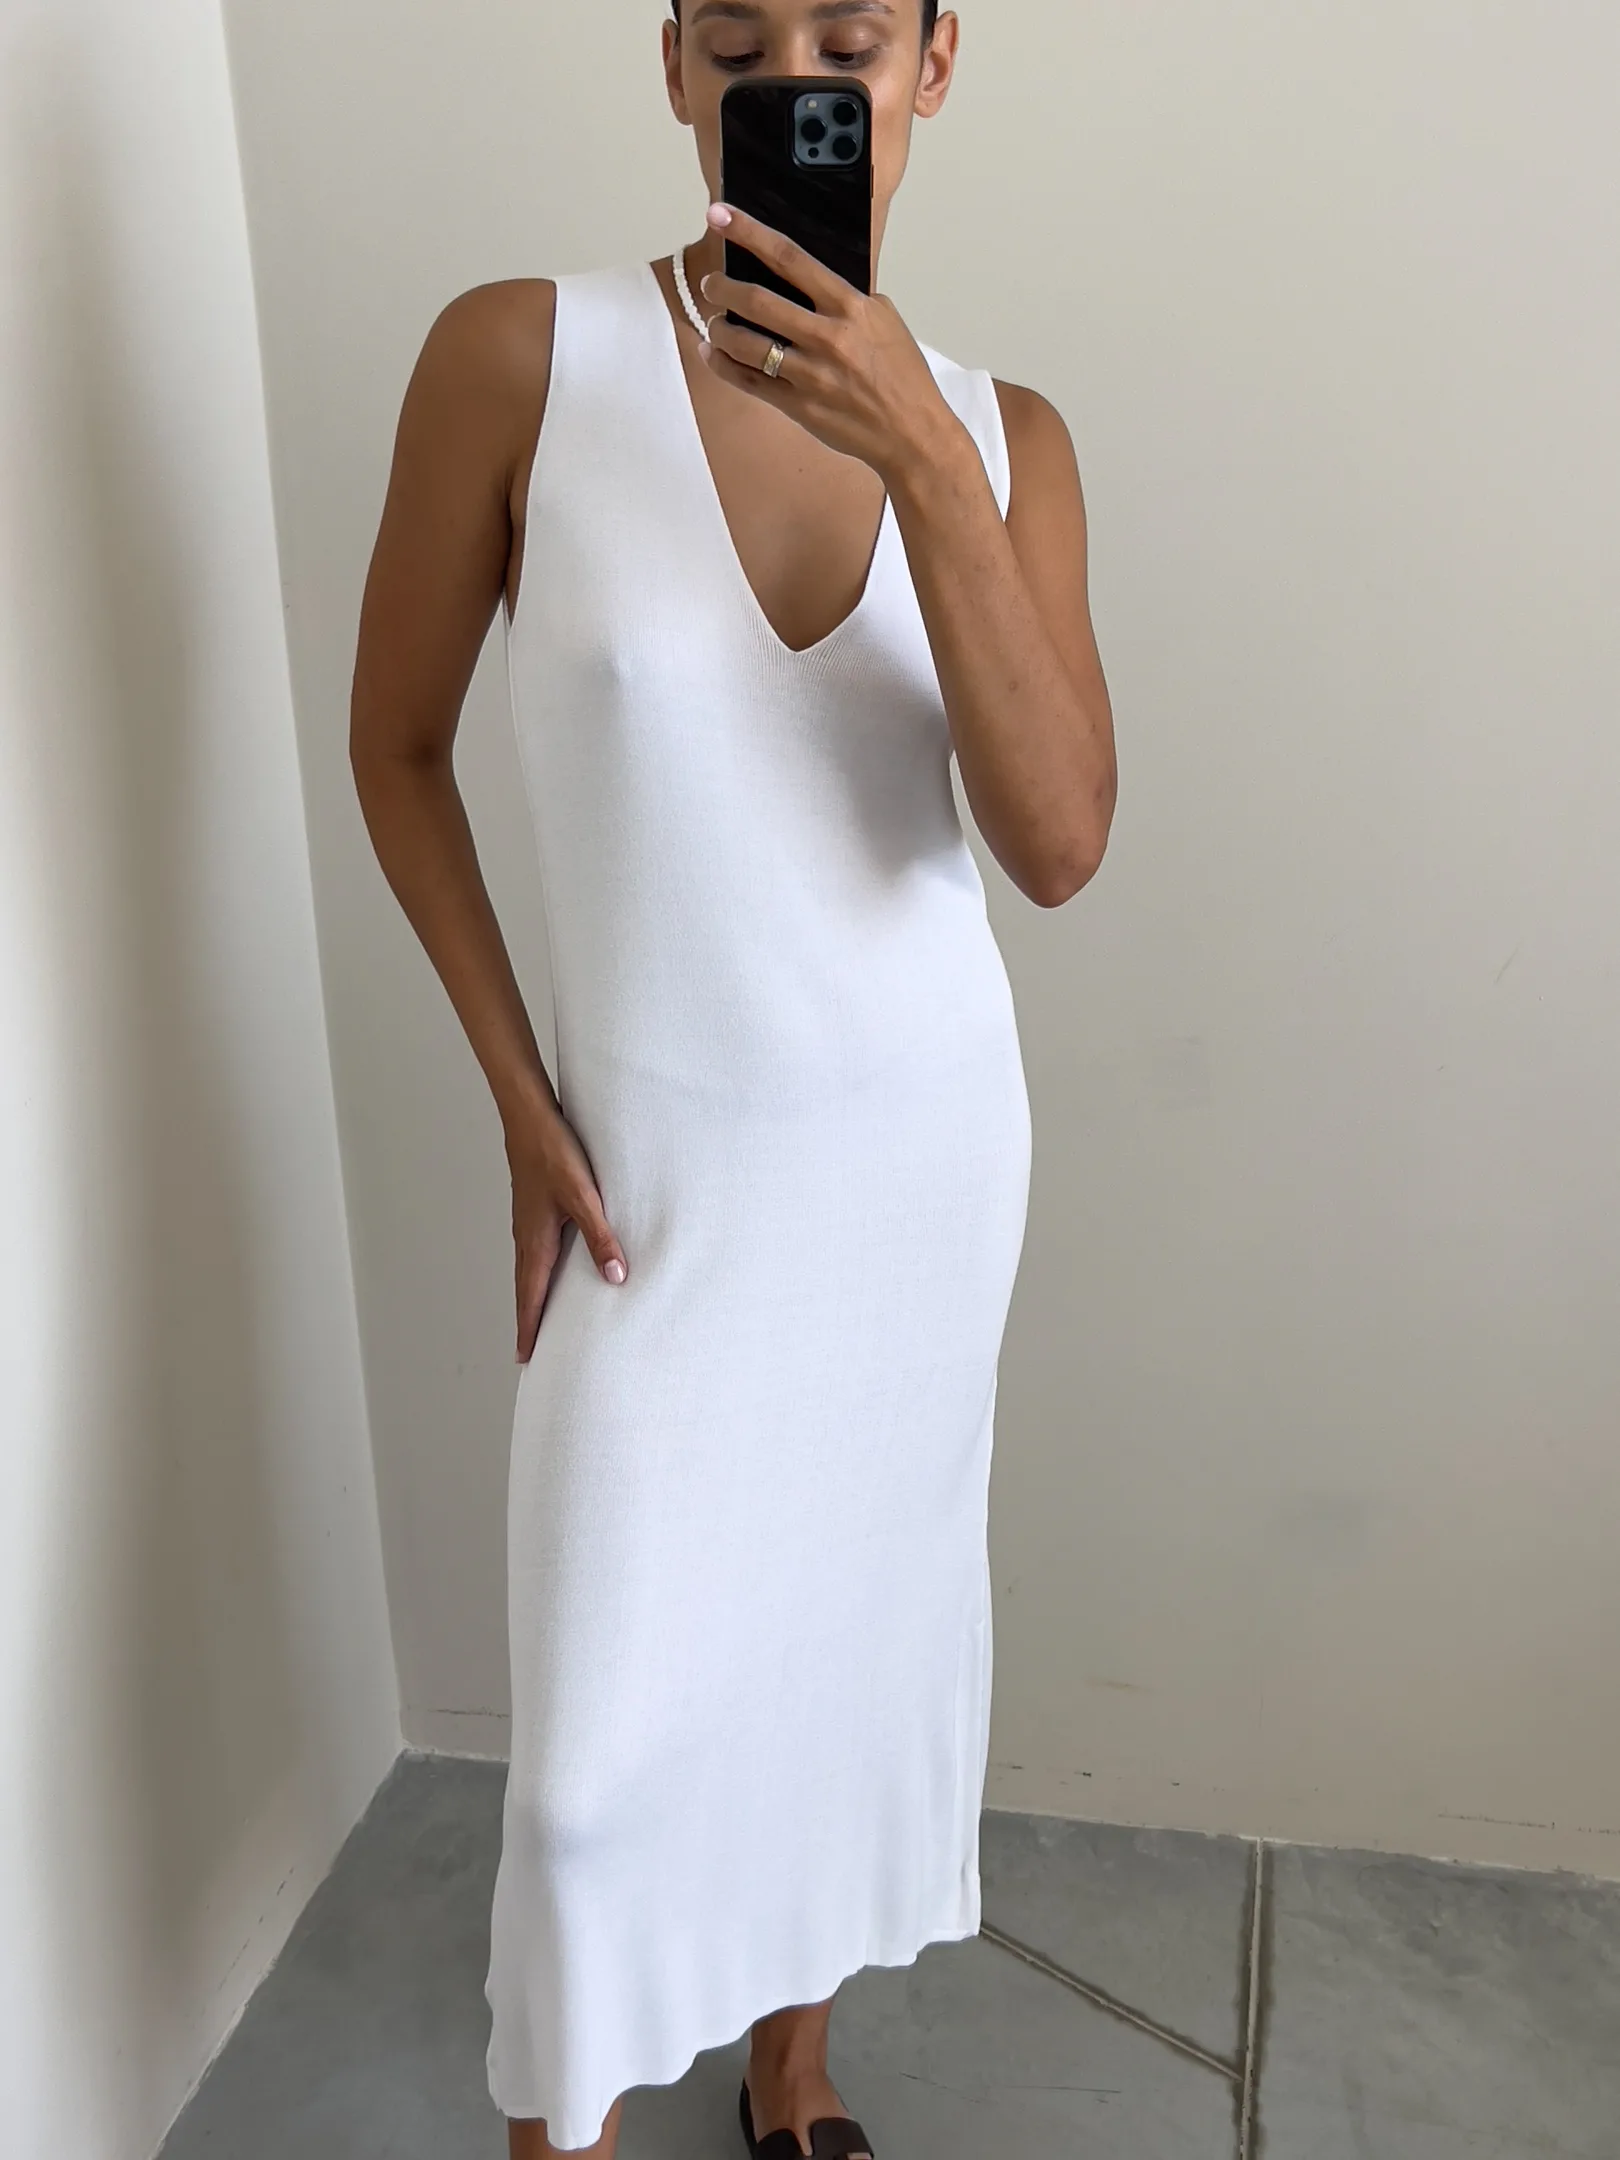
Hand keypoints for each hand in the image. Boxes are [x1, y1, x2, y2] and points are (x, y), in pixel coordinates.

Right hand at [505, 1102, 626, 1363]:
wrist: (529, 1116)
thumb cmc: (553, 1152)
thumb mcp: (584, 1196)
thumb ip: (601, 1237)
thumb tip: (615, 1277)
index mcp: (535, 1242)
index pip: (530, 1297)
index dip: (529, 1329)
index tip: (524, 1359)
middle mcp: (526, 1237)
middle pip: (526, 1290)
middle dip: (529, 1321)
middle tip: (531, 1351)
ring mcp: (528, 1223)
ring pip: (531, 1271)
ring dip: (534, 1297)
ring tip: (542, 1319)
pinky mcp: (534, 1209)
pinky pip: (536, 1251)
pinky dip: (541, 1272)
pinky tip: (556, 1270)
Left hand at [696, 202, 965, 486]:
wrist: (913, 433)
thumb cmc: (901, 375)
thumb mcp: (883, 320)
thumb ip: (845, 299)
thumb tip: (807, 280)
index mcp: (850, 307)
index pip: (790, 258)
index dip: (750, 233)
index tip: (721, 215)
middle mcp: (828, 337)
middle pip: (758, 300)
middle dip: (723, 286)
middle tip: (710, 283)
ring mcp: (811, 374)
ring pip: (746, 344)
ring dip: (720, 328)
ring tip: (713, 322)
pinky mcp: (800, 406)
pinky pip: (749, 382)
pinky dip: (724, 365)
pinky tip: (714, 353)